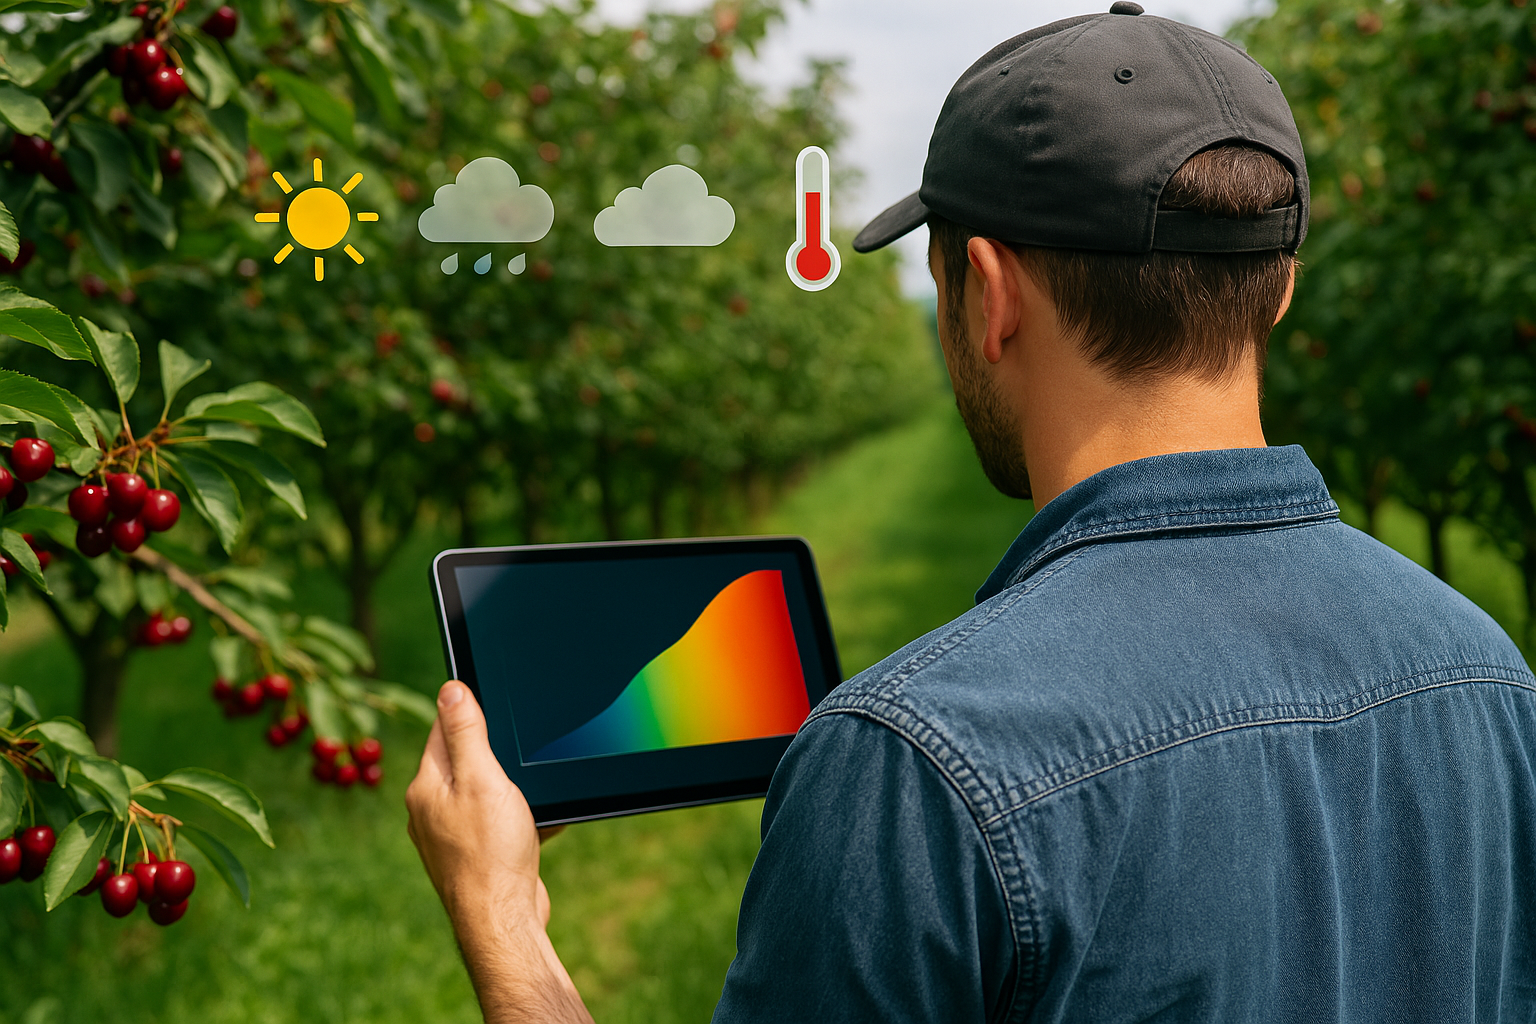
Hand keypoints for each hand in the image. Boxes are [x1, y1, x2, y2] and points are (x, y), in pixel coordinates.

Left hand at [406, 680, 591, 1023]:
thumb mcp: (481, 778)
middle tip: (522, 748)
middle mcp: (430, 811)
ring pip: (484, 794)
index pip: (441, 729)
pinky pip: (499, 826)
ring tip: (533, 794)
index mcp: (426, 787)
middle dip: (495, 752)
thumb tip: (449, 688)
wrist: (502, 920)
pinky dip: (521, 820)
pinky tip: (543, 824)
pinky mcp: (475, 859)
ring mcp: (452, 838)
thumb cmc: (490, 850)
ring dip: (512, 789)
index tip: (493, 699)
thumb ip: (465, 732)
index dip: (468, 709)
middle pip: (464, 761)